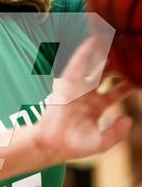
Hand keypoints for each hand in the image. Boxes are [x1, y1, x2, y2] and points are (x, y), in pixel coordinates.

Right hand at [35, 38, 133, 164]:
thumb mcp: (102, 142)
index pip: (117, 91)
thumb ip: (117, 132)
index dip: (128, 85)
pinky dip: (85, 53)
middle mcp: (88, 95)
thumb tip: (128, 120)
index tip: (139, 77)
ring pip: (93, 67)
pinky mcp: (67, 84)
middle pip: (106, 75)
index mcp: (97, 107)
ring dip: (103, 55)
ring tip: (115, 40)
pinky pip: (77, 65)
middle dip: (118, 66)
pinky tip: (95, 41)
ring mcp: (77, 88)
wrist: (53, 144)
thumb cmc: (75, 145)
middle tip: (130, 54)